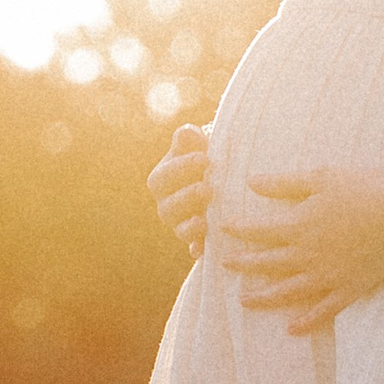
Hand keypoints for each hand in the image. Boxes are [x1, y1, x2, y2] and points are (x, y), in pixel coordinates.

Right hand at [147, 123, 212, 253]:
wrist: (221, 177)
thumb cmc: (206, 156)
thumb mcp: (198, 145)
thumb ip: (190, 139)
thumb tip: (186, 133)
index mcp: (161, 181)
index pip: (164, 177)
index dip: (181, 168)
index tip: (205, 158)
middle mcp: (167, 206)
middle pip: (168, 208)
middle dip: (187, 198)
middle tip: (208, 188)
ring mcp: (181, 225)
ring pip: (180, 230)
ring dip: (190, 227)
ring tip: (204, 220)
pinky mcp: (199, 240)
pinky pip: (195, 248)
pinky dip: (199, 249)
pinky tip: (205, 248)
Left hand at [220, 168, 383, 335]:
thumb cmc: (366, 187)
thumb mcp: (321, 177)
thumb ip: (284, 183)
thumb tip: (251, 182)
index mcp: (299, 225)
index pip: (258, 230)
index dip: (238, 229)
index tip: (222, 229)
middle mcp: (307, 255)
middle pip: (267, 263)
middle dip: (243, 264)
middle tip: (224, 265)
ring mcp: (328, 276)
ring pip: (287, 291)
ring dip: (263, 297)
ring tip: (244, 301)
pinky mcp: (350, 289)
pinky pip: (323, 311)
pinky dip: (306, 321)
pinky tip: (291, 329)